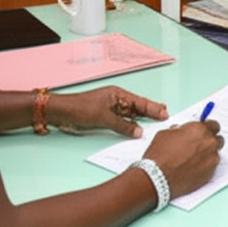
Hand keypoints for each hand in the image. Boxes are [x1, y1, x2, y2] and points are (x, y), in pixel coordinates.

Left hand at [48, 86, 168, 137]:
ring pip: (131, 115)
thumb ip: (123, 125)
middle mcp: (116, 101)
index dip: (153, 108)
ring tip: (155, 124)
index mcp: (117, 95)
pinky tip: (137, 130)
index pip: (139, 102)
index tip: (165, 113)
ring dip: (142, 120)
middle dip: (151, 112)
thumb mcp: (104, 117)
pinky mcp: (105, 119)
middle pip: (137, 108)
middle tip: (165, 117)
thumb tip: (139, 131)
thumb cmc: (81, 109)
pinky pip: (122, 122)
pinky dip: (131, 126)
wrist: (61, 114)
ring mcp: (111, 110)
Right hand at [143, 120, 223, 197]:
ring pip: (215, 153)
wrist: (157, 177)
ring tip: (194, 158)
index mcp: (199, 129)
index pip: (213, 125)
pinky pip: (212, 166)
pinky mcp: (211, 173)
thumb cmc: (159, 155)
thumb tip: (183, 131)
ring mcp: (211, 158)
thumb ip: (180, 130)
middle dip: (209, 141)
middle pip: (218, 138)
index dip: (208, 128)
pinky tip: (193, 168)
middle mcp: (209, 142)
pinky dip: (205, 166)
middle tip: (199, 145)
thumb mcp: (166, 133)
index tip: (204, 132)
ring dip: (208, 153)